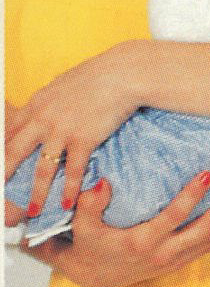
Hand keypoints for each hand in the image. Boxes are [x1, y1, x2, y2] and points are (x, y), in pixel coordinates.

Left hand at [5, 44, 148, 217]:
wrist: (122, 74)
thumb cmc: (97, 76)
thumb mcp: (62, 85)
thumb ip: (50, 101)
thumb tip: (46, 108)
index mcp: (37, 104)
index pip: (9, 131)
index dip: (1, 150)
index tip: (1, 167)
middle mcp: (43, 118)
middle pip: (14, 151)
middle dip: (4, 174)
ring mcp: (62, 130)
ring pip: (42, 168)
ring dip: (36, 193)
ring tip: (32, 211)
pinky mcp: (84, 139)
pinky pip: (72, 170)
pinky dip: (69, 189)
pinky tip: (66, 203)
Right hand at [27, 173, 209, 286]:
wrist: (94, 276)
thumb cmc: (89, 244)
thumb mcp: (83, 225)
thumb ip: (90, 204)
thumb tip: (103, 183)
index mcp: (142, 241)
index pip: (174, 216)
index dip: (192, 196)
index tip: (209, 175)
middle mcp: (163, 253)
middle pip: (203, 230)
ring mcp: (173, 260)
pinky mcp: (177, 263)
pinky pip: (207, 248)